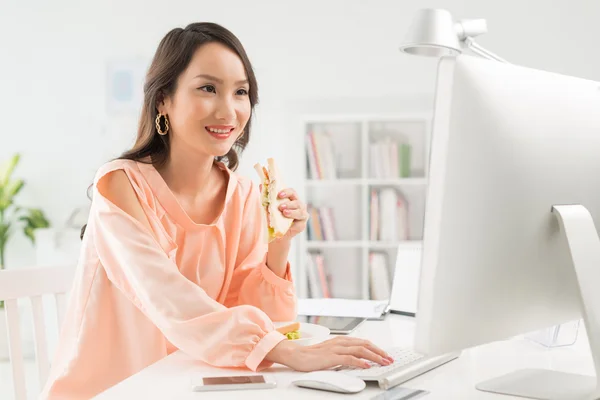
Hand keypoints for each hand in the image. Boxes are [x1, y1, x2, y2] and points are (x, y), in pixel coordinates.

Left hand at [261, 186, 308, 239]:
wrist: (275, 235)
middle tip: (280, 206)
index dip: (286, 191)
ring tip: (284, 212)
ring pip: (300, 208)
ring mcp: (302, 214)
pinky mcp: (302, 223)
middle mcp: (298, 206)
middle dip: (289, 202)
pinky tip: (287, 216)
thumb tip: (261, 185)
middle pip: (297, 199)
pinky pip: (301, 217)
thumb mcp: (268, 207)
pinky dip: (294, 215)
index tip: (279, 194)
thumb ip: (266, 197)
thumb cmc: (273, 220)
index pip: (292, 192)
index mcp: (291, 200)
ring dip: (291, 209)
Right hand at [265, 336, 393, 371]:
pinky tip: (366, 365)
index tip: (385, 355)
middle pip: (365, 344)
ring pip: (360, 350)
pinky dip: (360, 361)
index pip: (363, 342)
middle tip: (389, 359)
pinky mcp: (331, 356)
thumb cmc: (312, 356)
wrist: (296, 355)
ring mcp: (336, 348)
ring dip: (374, 356)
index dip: (376, 348)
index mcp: (340, 340)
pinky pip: (349, 358)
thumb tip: (357, 359)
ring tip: (383, 362)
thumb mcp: (331, 352)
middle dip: (379, 352)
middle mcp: (340, 342)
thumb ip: (343, 353)